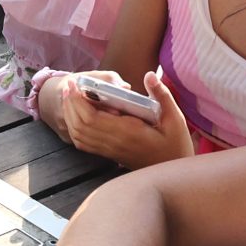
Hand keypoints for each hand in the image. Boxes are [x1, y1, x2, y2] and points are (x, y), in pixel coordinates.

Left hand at [49, 71, 192, 166]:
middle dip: (70, 104)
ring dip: (70, 115)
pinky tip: (77, 115)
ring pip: (78, 135)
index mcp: (127, 132)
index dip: (79, 101)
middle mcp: (114, 143)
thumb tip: (149, 75)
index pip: (92, 118)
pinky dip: (74, 128)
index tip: (76, 84)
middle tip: (69, 85)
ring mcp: (109, 150)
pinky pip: (83, 143)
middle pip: (80, 125)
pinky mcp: (108, 153)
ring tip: (70, 97)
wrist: (172, 170)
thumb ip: (162, 96)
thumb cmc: (176, 144)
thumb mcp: (175, 118)